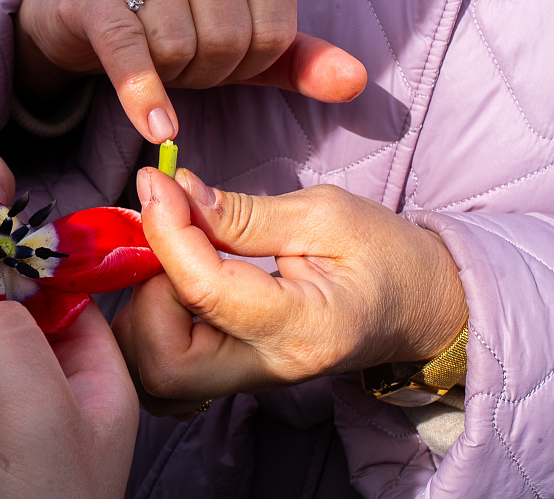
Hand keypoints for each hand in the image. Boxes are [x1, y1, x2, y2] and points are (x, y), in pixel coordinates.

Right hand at [15, 0, 366, 143]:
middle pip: (229, 39)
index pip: (276, 27)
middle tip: (185, 66)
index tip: (223, 60)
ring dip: (169, 80)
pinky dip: (144, 97)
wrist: (80, 0)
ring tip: (155, 63)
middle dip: (208, 74)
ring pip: (180, 47)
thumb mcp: (239, 34)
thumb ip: (295, 58)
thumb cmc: (168, 17)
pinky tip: (156, 128)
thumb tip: (354, 83)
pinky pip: (130, 50)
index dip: (251, 64)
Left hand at [112, 167, 466, 415]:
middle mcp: (269, 369)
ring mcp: (248, 382)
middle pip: (165, 363)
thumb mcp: (327, 215)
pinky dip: (151, 330)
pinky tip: (173, 285)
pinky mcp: (232, 376)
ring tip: (172, 258)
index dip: (167, 232)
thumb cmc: (385, 255)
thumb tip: (174, 191)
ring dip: (144, 313)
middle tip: (167, 237)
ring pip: (156, 374)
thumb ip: (244, 212)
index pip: (205, 291)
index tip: (156, 183)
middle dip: (147, 293)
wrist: (419, 307)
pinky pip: (166, 370)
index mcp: (304, 328)